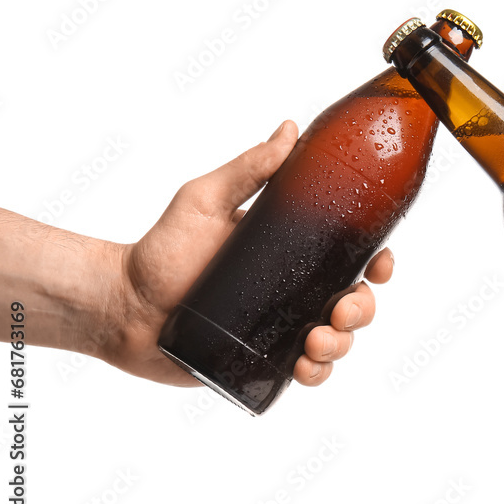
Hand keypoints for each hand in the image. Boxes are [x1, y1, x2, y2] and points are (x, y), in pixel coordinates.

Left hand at [99, 120, 392, 386]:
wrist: (123, 306)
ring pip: (338, 340)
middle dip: (362, 310)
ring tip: (315, 342)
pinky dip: (318, 375)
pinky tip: (305, 368)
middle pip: (355, 301)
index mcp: (290, 252)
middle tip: (340, 311)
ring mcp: (281, 328)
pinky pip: (306, 373)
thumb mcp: (206, 200)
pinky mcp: (262, 362)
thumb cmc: (161, 250)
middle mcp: (293, 290)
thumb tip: (290, 128)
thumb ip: (249, 168)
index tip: (380, 264)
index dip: (376, 262)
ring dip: (342, 345)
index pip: (351, 256)